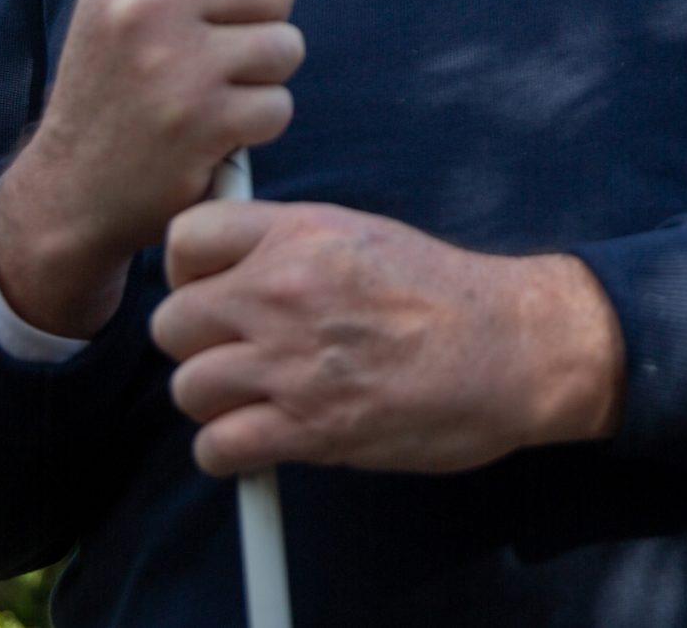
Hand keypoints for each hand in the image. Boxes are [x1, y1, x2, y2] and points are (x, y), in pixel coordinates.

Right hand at [0, 0, 304, 336]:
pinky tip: (216, 131)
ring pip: (286, 44)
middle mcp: (143, 5)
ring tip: (214, 91)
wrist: (72, 187)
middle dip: (265, 19)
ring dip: (264, 76)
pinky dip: (258, 123)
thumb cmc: (118, 82)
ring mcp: (173, 65)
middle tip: (222, 51)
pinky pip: (279, 104)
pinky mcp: (201, 123)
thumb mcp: (140, 3)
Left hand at [149, 200, 625, 477]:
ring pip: (188, 388)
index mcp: (303, 233)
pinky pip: (216, 447)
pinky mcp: (309, 426)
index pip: (185, 237)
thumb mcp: (366, 236)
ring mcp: (293, 360)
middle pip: (172, 322)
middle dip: (198, 344)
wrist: (514, 347)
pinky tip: (259, 442)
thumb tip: (235, 264)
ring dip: (215, 401)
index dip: (187, 271)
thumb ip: (296, 246)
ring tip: (255, 401)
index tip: (210, 291)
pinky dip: (228, 453)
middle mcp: (286, 289)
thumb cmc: (449, 296)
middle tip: (238, 355)